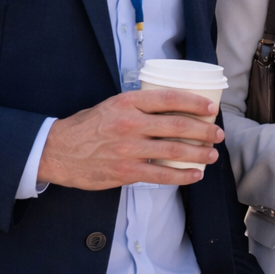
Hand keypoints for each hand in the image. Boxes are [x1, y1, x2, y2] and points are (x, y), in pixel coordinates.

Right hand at [37, 89, 223, 189]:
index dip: (195, 102)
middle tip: (218, 134)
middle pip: (178, 126)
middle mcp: (130, 124)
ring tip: (212, 154)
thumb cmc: (88, 126)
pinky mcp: (125, 172)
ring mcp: (128, 149)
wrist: (57, 151)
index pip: (170, 98)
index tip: (210, 107)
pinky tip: (195, 174)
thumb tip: (173, 108)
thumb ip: (139, 106)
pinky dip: (182, 175)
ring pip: (173, 151)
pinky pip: (161, 175)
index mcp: (128, 102)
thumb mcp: (112, 105)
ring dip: (198, 153)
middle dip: (204, 130)